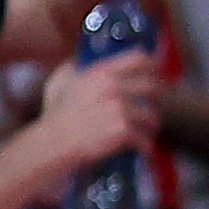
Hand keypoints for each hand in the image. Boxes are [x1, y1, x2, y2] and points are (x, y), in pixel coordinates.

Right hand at [25, 47, 159, 194]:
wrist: (53, 143)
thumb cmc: (54, 116)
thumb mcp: (58, 83)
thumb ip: (70, 69)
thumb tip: (78, 62)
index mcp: (101, 73)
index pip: (139, 59)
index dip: (151, 64)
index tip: (154, 70)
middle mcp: (114, 88)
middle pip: (151, 86)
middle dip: (156, 96)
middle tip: (153, 102)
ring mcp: (120, 109)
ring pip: (151, 115)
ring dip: (150, 124)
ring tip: (146, 129)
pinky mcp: (123, 130)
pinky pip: (144, 138)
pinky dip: (145, 146)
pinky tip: (143, 149)